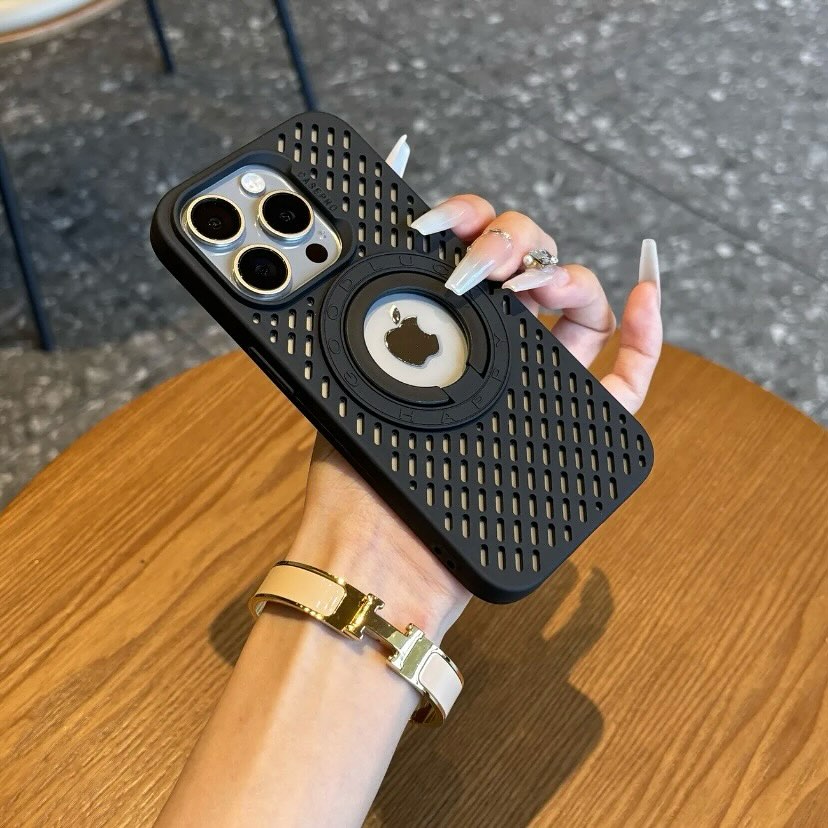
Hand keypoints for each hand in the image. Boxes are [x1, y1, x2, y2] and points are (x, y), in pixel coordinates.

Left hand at [288, 194, 662, 636]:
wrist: (382, 558)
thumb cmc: (356, 481)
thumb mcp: (353, 386)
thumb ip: (379, 328)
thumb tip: (372, 269)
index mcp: (440, 336)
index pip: (468, 258)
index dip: (463, 223)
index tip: (435, 224)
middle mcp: (492, 354)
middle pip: (526, 267)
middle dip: (508, 241)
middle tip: (477, 265)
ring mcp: (538, 386)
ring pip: (578, 306)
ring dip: (563, 272)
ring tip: (530, 286)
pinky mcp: (576, 424)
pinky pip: (629, 374)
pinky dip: (646, 329)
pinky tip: (643, 291)